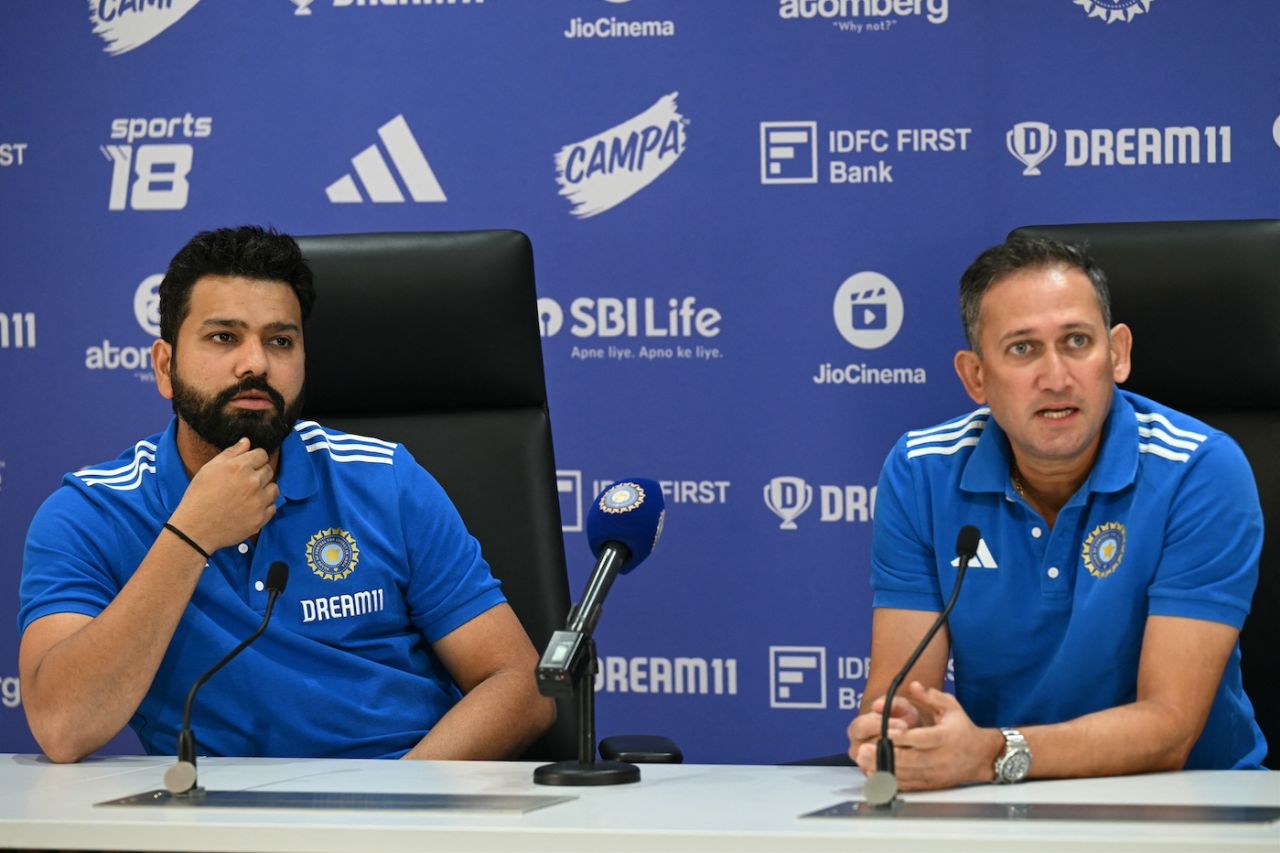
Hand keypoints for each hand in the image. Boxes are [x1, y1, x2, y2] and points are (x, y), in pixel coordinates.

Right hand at [168, 438, 278, 552]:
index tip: (249, 465)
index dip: (255, 458)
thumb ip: (231, 453)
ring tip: (250, 495)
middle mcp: (253, 482)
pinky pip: (273, 508)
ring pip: (274, 489)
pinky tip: (250, 508)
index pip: (262, 454)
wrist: (195, 528)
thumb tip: (246, 441)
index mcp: (240, 467)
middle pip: (269, 470)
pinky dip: (264, 507)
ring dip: (265, 490)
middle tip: (245, 482)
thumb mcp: (209, 469)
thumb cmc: (199, 496)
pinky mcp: (261, 518)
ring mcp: (259, 501)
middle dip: (259, 473)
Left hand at [859, 681, 1002, 790]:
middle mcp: (940, 758)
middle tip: (863, 750)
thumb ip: (931, 696)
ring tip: (864, 762)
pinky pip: (909, 786)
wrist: (982, 757)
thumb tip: (913, 685)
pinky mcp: (930, 784)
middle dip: (885, 755)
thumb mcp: (951, 707)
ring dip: (884, 770)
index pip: (920, 739)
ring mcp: (934, 774)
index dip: (901, 738)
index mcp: (945, 737)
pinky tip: (875, 775)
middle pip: (910, 760)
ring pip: (907, 775)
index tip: (883, 733)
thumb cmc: (962, 729)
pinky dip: (892, 782)